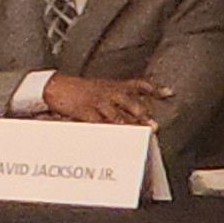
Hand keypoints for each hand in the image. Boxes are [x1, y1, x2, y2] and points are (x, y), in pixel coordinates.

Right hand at [41, 73, 169, 127]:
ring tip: (140, 134)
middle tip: (154, 125)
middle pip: (130, 102)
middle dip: (143, 114)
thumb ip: (116, 96)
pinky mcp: (86, 111)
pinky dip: (108, 130)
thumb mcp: (99, 88)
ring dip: (130, 125)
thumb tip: (130, 112)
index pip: (137, 84)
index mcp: (113, 86)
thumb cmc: (76, 89)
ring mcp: (97, 101)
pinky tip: (115, 137)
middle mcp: (108, 92)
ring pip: (117, 115)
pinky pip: (99, 123)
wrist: (54, 86)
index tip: (169, 93)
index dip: (154, 89)